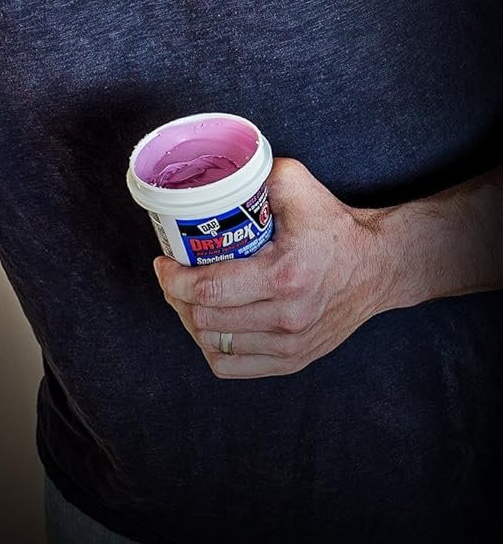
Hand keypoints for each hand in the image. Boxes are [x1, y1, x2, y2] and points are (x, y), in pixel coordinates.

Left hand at [154, 157, 393, 377]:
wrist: (379, 266)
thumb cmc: (334, 225)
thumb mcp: (295, 184)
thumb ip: (253, 176)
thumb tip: (212, 177)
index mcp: (284, 277)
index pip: (208, 291)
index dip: (172, 279)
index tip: (164, 262)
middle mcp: (288, 318)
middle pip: (205, 321)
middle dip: (176, 297)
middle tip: (172, 276)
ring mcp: (293, 344)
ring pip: (216, 346)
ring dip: (191, 322)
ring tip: (186, 298)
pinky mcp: (296, 360)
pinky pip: (234, 368)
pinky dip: (212, 348)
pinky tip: (209, 324)